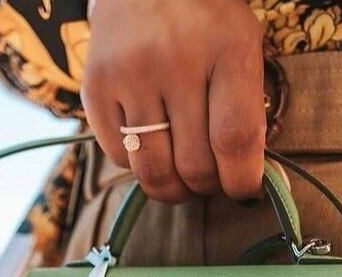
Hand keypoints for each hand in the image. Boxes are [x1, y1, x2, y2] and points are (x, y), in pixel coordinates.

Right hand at [81, 0, 265, 202]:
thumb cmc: (203, 21)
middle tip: (209, 180)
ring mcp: (130, 75)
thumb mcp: (240, 46)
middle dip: (206, 186)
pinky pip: (118, 157)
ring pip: (153, 171)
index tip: (242, 189)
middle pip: (194, 165)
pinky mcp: (95, 88)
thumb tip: (242, 178)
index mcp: (227, 47)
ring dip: (172, 189)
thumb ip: (246, 109)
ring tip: (181, 180)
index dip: (241, 180)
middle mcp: (176, 61)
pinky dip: (138, 164)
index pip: (235, 140)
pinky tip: (151, 146)